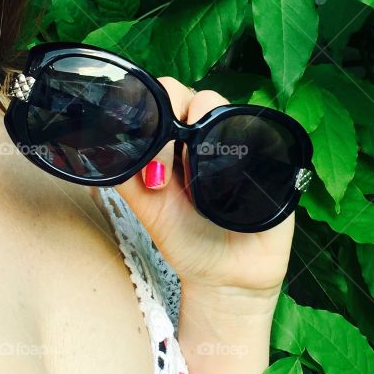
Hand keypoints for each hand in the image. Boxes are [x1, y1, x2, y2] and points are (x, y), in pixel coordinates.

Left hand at [111, 76, 295, 310]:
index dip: (156, 110)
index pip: (167, 98)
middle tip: (167, 169)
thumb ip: (127, 177)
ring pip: (225, 107)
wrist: (227, 278)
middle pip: (197, 95)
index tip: (148, 154)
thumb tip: (103, 150)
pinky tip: (233, 172)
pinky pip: (260, 132)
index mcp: (177, 140)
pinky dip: (244, 142)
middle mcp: (208, 135)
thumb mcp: (147, 209)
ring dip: (207, 128)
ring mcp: (240, 142)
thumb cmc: (186, 239)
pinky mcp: (269, 157)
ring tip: (198, 175)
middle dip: (177, 113)